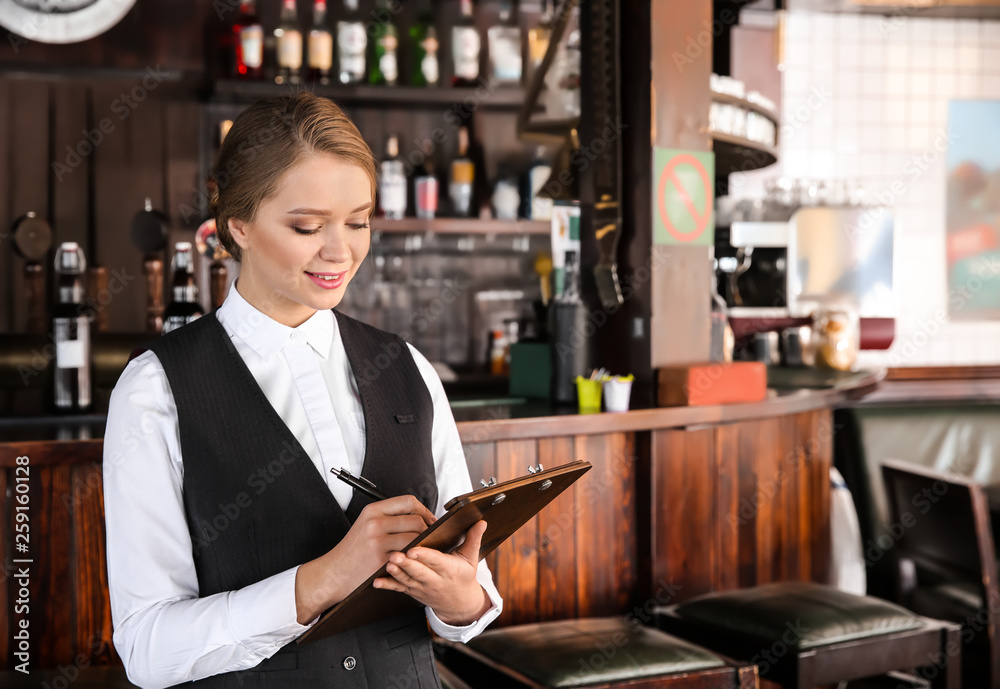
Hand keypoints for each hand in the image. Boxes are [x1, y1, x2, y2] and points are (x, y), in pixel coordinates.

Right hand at [295, 495, 434, 623]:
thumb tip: (419, 515)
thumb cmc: (352, 551)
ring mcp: (377, 541)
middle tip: (429, 539)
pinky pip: (407, 557)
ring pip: (415, 539)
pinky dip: (413, 559)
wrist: (333, 573)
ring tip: (422, 551)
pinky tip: (412, 562)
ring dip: (423, 546)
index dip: (424, 510)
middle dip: (427, 531)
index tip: (430, 520)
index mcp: (373, 510)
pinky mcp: (381, 560)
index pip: (408, 501)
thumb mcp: (366, 524)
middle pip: (416, 520)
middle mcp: (375, 522)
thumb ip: (389, 517)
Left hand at [373, 520, 491, 625]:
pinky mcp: (413, 591)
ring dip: (396, 573)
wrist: (458, 603)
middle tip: (396, 555)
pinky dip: (388, 585)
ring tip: (388, 563)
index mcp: (449, 570)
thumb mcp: (471, 559)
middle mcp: (435, 580)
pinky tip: (377, 582)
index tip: (413, 550)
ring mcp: (422, 587)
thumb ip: (473, 539)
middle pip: (419, 572)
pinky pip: (399, 589)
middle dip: (407, 565)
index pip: (436, 561)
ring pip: (407, 580)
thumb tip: (481, 522)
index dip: (424, 556)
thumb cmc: (463, 577)